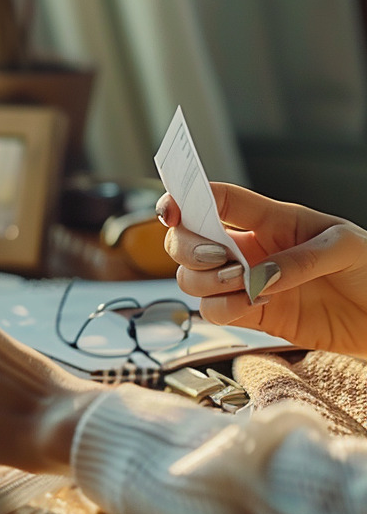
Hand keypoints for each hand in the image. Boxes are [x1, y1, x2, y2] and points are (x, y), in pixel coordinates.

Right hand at [158, 183, 366, 353]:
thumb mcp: (345, 248)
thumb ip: (297, 259)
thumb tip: (256, 277)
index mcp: (268, 218)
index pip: (214, 199)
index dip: (184, 199)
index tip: (170, 211)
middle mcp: (248, 247)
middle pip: (186, 240)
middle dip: (188, 247)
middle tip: (218, 258)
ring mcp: (244, 281)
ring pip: (191, 278)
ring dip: (206, 282)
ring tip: (243, 286)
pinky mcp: (250, 314)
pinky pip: (213, 312)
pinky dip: (225, 309)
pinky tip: (256, 304)